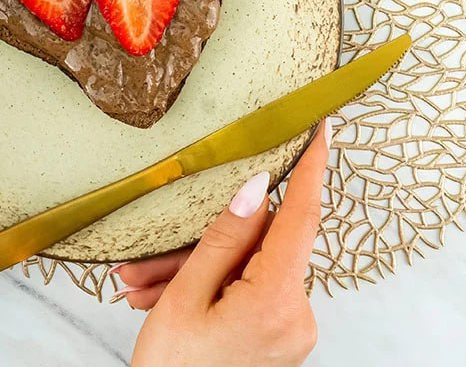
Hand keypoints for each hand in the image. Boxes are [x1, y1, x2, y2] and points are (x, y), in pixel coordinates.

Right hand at [117, 120, 329, 366]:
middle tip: (149, 258)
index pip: (302, 216)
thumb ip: (224, 237)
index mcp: (279, 299)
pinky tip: (162, 298)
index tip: (323, 126)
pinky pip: (246, 292)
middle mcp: (296, 315)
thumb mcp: (185, 299)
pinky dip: (208, 289)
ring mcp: (290, 330)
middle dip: (201, 242)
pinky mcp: (279, 339)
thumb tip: (256, 187)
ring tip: (142, 287)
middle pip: (256, 246)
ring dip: (194, 271)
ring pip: (245, 269)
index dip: (312, 166)